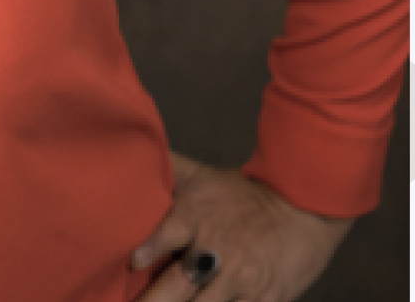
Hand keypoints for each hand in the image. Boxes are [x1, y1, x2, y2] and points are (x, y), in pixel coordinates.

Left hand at [130, 151, 354, 300]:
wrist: (302, 209)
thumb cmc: (242, 194)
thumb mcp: (201, 175)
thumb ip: (165, 169)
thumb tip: (131, 147)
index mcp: (195, 219)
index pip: (168, 234)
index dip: (150, 248)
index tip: (132, 262)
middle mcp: (215, 253)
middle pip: (180, 286)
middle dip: (155, 301)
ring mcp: (240, 282)